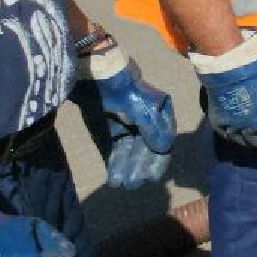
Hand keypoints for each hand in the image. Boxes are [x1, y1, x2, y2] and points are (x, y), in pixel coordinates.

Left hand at [71, 43, 176, 188]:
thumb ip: (152, 128)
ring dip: (127, 166)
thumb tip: (165, 148)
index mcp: (159, 111)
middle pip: (146, 148)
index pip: (163, 140)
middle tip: (132, 184)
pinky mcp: (112, 126)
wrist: (91, 72)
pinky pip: (117, 147)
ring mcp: (128, 122)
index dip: (158, 160)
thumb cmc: (119, 86)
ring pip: (131, 150)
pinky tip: (113, 174)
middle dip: (140, 167)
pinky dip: (116, 161)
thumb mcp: (139, 107)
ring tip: (120, 183)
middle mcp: (147, 118)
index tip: (151, 177)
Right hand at [190, 30, 256, 152]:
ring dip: (249, 140)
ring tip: (255, 136)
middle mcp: (243, 128)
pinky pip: (225, 135)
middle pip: (256, 142)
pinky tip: (237, 133)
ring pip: (241, 141)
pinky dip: (233, 135)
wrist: (229, 64)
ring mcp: (228, 125)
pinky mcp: (217, 120)